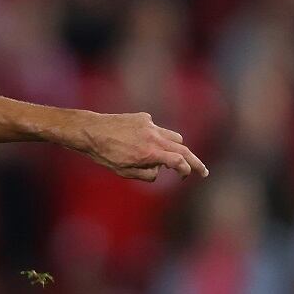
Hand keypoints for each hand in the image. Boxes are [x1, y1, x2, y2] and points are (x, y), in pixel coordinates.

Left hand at [71, 110, 208, 181]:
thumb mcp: (125, 172)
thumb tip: (160, 170)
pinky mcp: (144, 117)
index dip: (187, 170)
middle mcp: (154, 137)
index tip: (188, 176)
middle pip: (183, 148)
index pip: (179, 161)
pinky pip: (157, 129)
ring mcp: (150, 125)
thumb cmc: (106, 155)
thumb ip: (147, 174)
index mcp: (150, 153)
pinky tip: (139, 142)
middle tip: (202, 171)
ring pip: (173, 136)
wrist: (92, 131)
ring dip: (177, 148)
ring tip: (170, 158)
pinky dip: (156, 137)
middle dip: (194, 161)